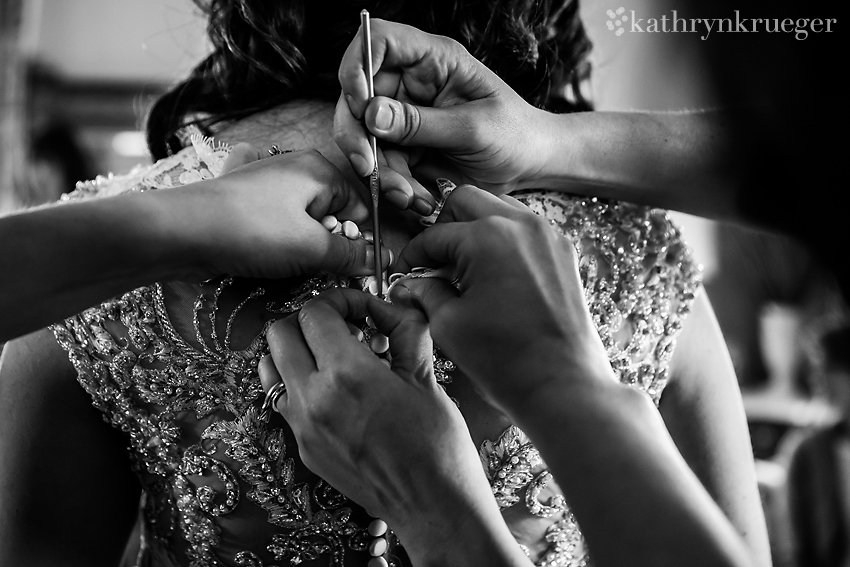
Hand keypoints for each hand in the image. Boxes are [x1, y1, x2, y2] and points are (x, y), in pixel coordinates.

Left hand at [174, 145, 388, 279]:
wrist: (176, 231)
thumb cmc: (250, 233)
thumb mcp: (311, 249)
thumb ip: (351, 256)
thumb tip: (380, 260)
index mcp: (319, 169)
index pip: (359, 210)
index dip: (356, 242)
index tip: (345, 269)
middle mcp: (294, 166)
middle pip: (331, 214)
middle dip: (325, 245)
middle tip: (307, 265)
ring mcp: (264, 179)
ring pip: (301, 219)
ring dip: (297, 245)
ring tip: (277, 259)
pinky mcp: (241, 196)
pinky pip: (271, 217)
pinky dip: (270, 229)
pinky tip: (257, 236)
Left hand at [257, 289, 518, 564]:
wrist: (432, 505)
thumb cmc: (438, 444)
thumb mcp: (426, 377)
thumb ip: (405, 330)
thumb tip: (391, 306)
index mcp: (347, 374)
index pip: (315, 312)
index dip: (340, 300)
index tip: (364, 310)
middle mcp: (313, 398)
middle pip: (280, 331)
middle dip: (311, 319)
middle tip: (345, 326)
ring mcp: (302, 426)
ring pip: (270, 366)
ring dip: (296, 349)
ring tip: (334, 355)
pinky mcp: (302, 447)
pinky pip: (282, 399)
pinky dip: (298, 381)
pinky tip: (334, 389)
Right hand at [334, 19, 547, 208]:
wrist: (530, 165)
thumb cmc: (514, 133)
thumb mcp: (472, 128)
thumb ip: (421, 123)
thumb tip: (371, 115)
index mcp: (433, 60)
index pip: (378, 40)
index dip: (358, 66)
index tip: (359, 102)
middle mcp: (412, 84)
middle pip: (358, 96)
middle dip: (356, 135)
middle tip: (367, 166)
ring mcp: (406, 117)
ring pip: (367, 139)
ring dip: (381, 172)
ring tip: (409, 197)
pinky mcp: (407, 147)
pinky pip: (385, 166)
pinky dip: (396, 187)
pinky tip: (419, 200)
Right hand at [391, 185, 613, 412]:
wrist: (563, 385)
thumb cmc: (505, 360)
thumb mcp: (449, 325)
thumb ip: (425, 293)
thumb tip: (410, 283)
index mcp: (487, 237)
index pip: (436, 234)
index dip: (414, 255)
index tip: (406, 273)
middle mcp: (521, 224)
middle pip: (467, 201)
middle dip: (445, 226)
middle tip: (435, 261)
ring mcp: (548, 235)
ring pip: (500, 208)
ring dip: (477, 227)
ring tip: (466, 268)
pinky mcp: (564, 252)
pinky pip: (527, 229)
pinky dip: (506, 240)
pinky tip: (495, 275)